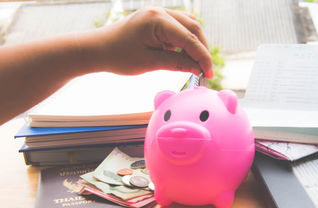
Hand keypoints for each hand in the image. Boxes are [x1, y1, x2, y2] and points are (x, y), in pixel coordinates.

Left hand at [91, 6, 213, 77]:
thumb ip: (176, 63)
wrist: (98, 48)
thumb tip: (197, 68)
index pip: (189, 39)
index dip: (202, 57)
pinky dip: (185, 40)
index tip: (208, 73)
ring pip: (189, 26)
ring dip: (195, 44)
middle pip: (193, 28)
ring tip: (196, 63)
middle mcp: (160, 11)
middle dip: (202, 50)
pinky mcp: (157, 19)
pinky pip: (179, 27)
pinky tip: (183, 54)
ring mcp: (159, 13)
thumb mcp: (149, 62)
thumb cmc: (119, 56)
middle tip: (205, 70)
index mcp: (157, 20)